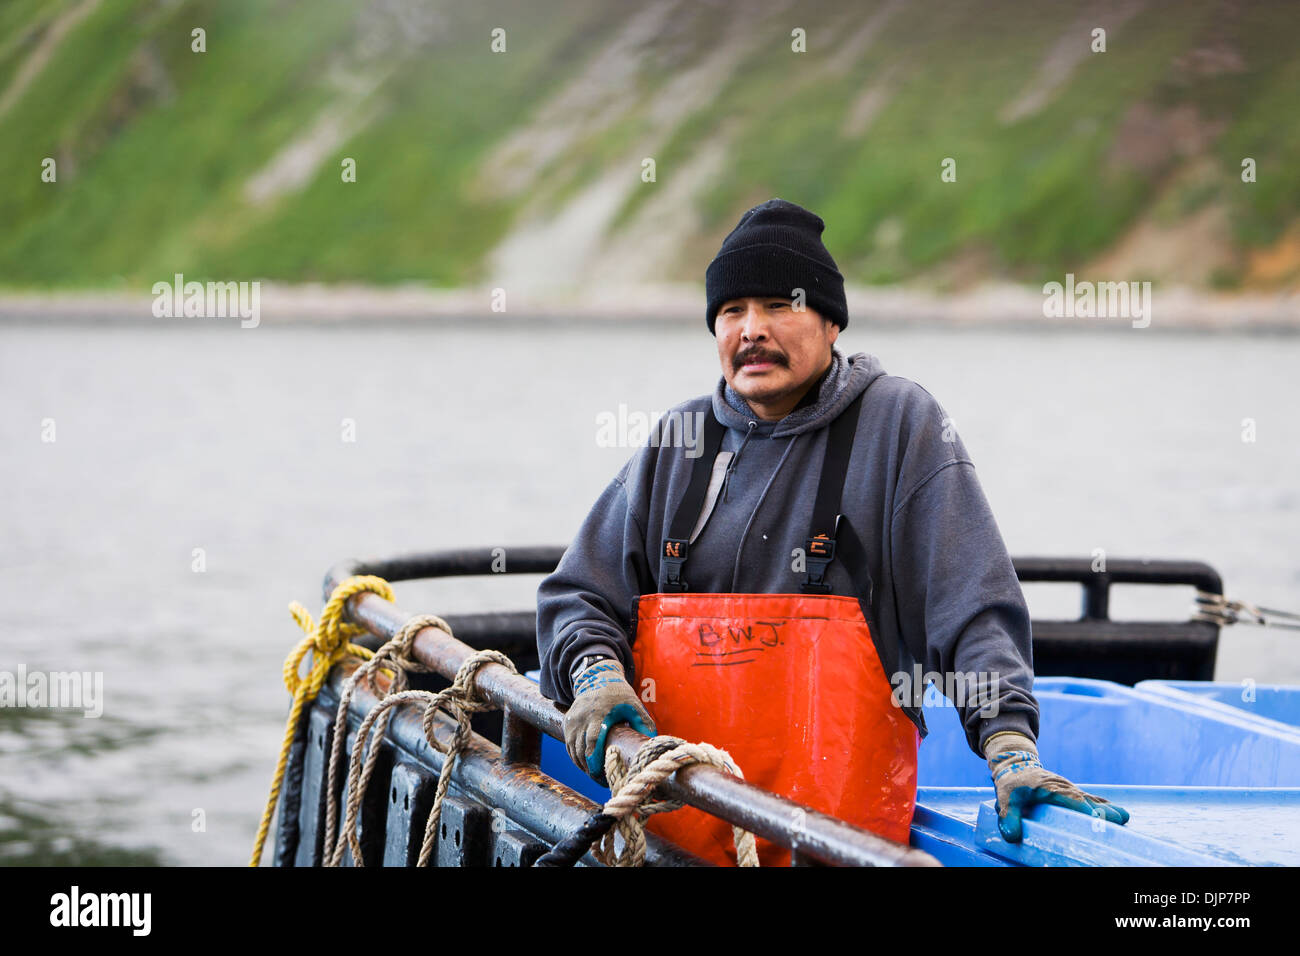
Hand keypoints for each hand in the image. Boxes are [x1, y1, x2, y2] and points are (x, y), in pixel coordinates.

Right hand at [563, 659, 655, 782]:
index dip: (594, 759)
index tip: (600, 774)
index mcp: (599, 714)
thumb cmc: (619, 695)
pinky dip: (575, 757)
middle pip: (581, 749)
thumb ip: (644, 722)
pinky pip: (569, 745)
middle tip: (601, 781)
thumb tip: (651, 741)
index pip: (592, 740)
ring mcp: (573, 720)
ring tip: (595, 776)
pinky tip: (585, 766)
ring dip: (581, 765)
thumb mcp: (634, 705)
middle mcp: (582, 717)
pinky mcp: (567, 722)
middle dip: (589, 768)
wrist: (597, 678)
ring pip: (573, 749)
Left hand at [984, 732, 1129, 841]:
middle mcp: (1064, 788)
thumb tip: (1011, 836)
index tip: (1095, 819)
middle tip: (1119, 821)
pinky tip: (1118, 814)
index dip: (1082, 809)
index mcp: (1049, 788)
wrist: (1016, 765)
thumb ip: (1008, 816)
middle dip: (1102, 810)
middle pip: (1086, 800)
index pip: (1069, 798)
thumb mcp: (1005, 798)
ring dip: (1107, 808)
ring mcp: (1070, 790)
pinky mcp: (1073, 793)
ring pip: (1092, 799)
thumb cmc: (1012, 783)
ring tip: (1124, 818)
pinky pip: (1092, 799)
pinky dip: (1104, 806)